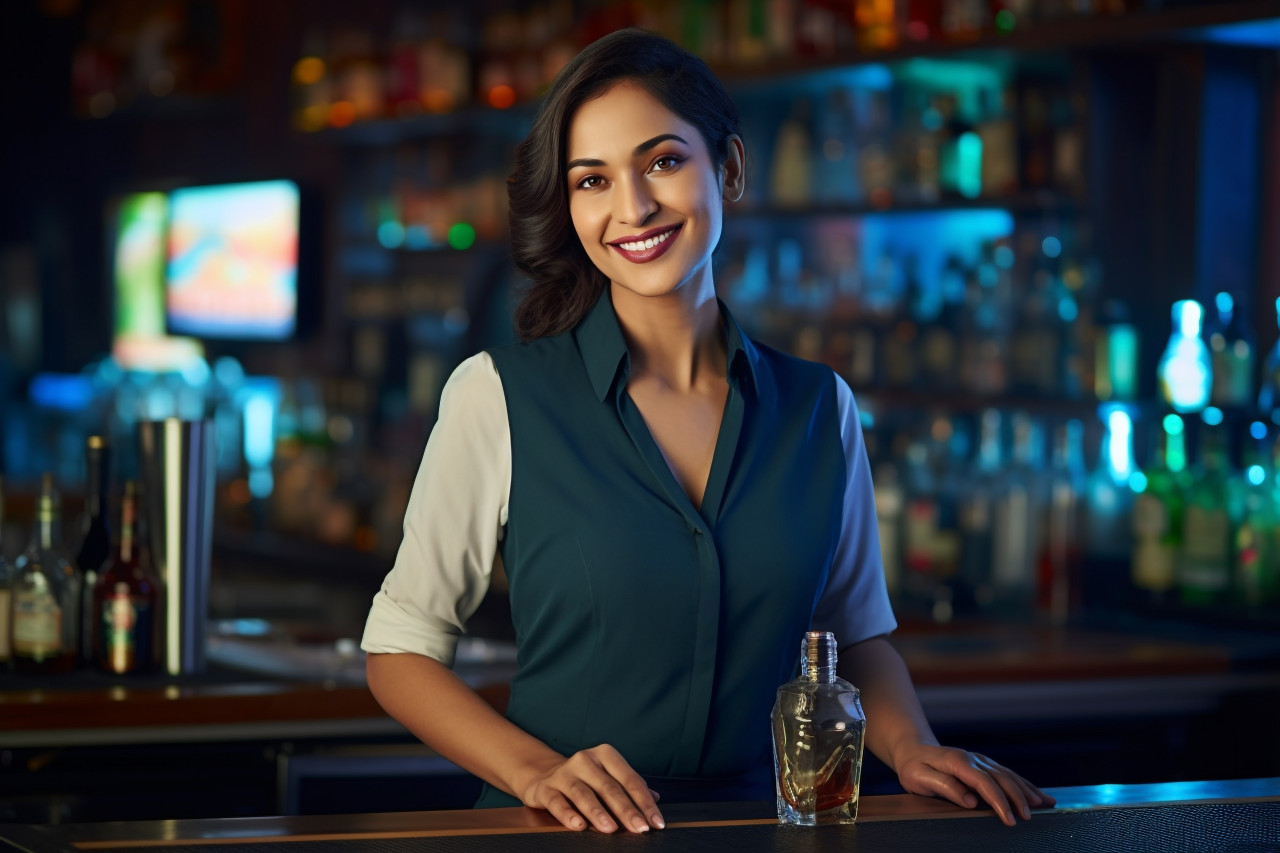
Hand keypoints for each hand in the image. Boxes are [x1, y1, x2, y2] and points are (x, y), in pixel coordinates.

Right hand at [519, 744, 665, 832]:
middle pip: (609, 787)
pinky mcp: (545, 788)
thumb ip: (630, 787)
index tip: (656, 823)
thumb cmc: (586, 780)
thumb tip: (656, 798)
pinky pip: (557, 802)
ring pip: (583, 793)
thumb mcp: (609, 778)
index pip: (629, 779)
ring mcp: (564, 773)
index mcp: (605, 755)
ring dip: (598, 812)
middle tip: (639, 828)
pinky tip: (579, 825)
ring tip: (611, 829)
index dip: (644, 802)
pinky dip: (568, 814)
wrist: (545, 776)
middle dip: (626, 809)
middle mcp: (585, 760)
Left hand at [895, 743, 1056, 825]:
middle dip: (1018, 798)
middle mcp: (973, 759)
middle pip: (1002, 778)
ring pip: (1009, 775)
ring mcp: (981, 760)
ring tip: (1045, 804)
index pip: (984, 783)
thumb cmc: (914, 767)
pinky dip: (1025, 784)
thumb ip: (944, 786)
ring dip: (1027, 790)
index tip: (1009, 819)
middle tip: (1028, 818)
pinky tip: (1038, 794)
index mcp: (958, 762)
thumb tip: (970, 800)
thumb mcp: (919, 778)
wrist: (913, 749)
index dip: (998, 801)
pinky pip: (1008, 774)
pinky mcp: (985, 764)